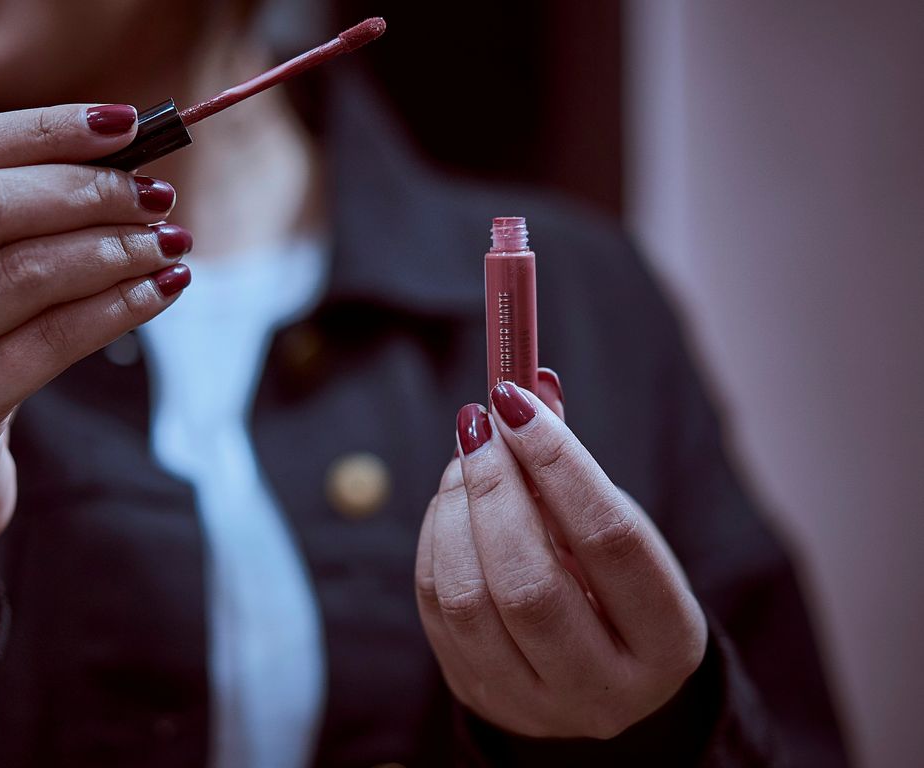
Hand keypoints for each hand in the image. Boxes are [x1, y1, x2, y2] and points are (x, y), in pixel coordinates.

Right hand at [0, 104, 191, 701]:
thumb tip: (115, 157)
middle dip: (85, 190)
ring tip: (168, 242)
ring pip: (23, 274)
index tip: (123, 122)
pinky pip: (49, 342)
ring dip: (112, 249)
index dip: (41, 129)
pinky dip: (116, 309)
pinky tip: (159, 291)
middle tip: (156, 193)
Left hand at [415, 372, 707, 738]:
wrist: (598, 685)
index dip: (560, 463)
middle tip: (478, 424)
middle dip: (494, 488)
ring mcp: (532, 702)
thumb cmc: (614, 588)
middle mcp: (602, 687)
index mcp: (666, 638)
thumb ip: (575, 469)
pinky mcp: (475, 693)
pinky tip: (451, 502)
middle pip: (529, 581)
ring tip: (465, 459)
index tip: (516, 402)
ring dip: (455, 510)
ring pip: (469, 598)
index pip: (611, 540)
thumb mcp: (622, 532)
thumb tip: (532, 385)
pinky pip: (435, 607)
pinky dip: (435, 539)